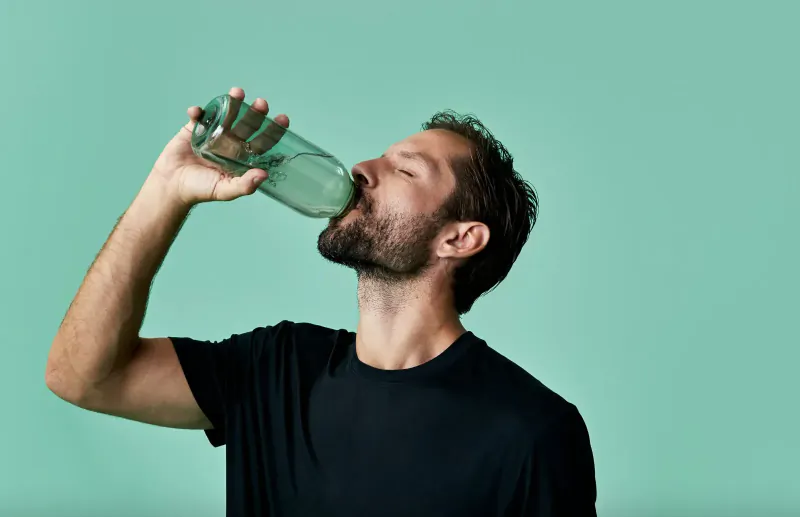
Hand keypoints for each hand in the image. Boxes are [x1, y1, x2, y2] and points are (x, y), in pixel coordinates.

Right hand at [149, 86, 289, 206]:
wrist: (172, 186)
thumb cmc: (200, 189)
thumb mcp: (225, 190)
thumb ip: (244, 185)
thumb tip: (264, 175)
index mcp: (242, 157)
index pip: (262, 141)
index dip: (273, 130)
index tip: (283, 118)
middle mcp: (231, 143)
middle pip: (248, 124)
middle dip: (256, 113)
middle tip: (262, 104)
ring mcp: (213, 133)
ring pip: (227, 114)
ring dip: (233, 103)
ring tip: (237, 93)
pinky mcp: (194, 129)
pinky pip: (199, 116)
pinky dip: (198, 112)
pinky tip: (196, 112)